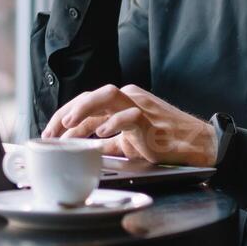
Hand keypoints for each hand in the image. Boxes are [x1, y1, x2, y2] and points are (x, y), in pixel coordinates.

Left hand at [41, 84, 216, 166]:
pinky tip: (100, 133)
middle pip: (91, 95)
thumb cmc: (163, 141)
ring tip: (69, 123)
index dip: (65, 116)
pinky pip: (130, 116)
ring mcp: (139, 106)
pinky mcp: (151, 121)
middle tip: (51, 131)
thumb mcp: (127, 142)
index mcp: (120, 103)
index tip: (50, 132)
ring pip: (108, 96)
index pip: (86, 103)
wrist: (196, 143)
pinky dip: (114, 123)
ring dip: (85, 108)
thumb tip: (82, 149)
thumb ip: (105, 143)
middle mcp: (127, 99)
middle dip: (67, 111)